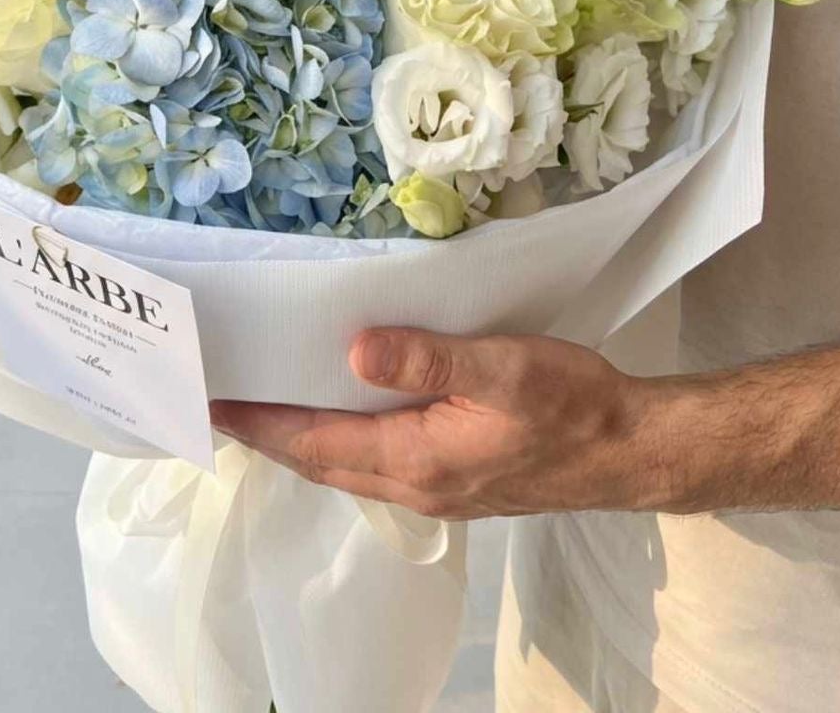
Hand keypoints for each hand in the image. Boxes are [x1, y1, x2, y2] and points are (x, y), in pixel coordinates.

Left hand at [210, 326, 671, 520]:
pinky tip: (339, 410)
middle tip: (217, 399)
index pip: (314, 444)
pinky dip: (339, 439)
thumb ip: (428, 360)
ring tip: (262, 401)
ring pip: (346, 465)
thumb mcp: (504, 369)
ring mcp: (435, 489)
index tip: (208, 403)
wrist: (631, 451)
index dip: (258, 423)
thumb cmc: (572, 405)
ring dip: (300, 438)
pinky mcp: (453, 479)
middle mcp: (415, 486)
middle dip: (266, 433)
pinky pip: (374, 461)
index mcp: (416, 460)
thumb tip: (352, 351)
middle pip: (320, 461)